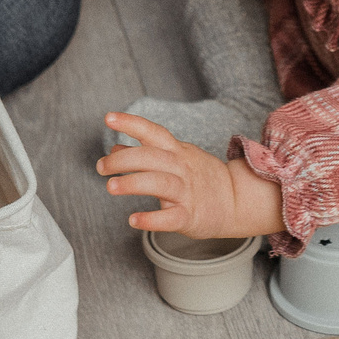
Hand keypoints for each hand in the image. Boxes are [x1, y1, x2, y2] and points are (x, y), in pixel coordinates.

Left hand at [94, 112, 283, 239]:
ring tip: (110, 187)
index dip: (131, 123)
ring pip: (159, 183)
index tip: (108, 118)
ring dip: (133, 183)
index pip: (153, 132)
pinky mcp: (190, 215)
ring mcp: (186, 192)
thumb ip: (145, 153)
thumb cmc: (201, 178)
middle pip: (151, 157)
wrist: (237, 200)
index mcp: (176, 152)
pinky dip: (152, 219)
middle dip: (122, 160)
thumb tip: (116, 147)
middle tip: (101, 167)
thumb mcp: (176, 157)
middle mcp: (181, 168)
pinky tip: (134, 220)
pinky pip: (170, 217)